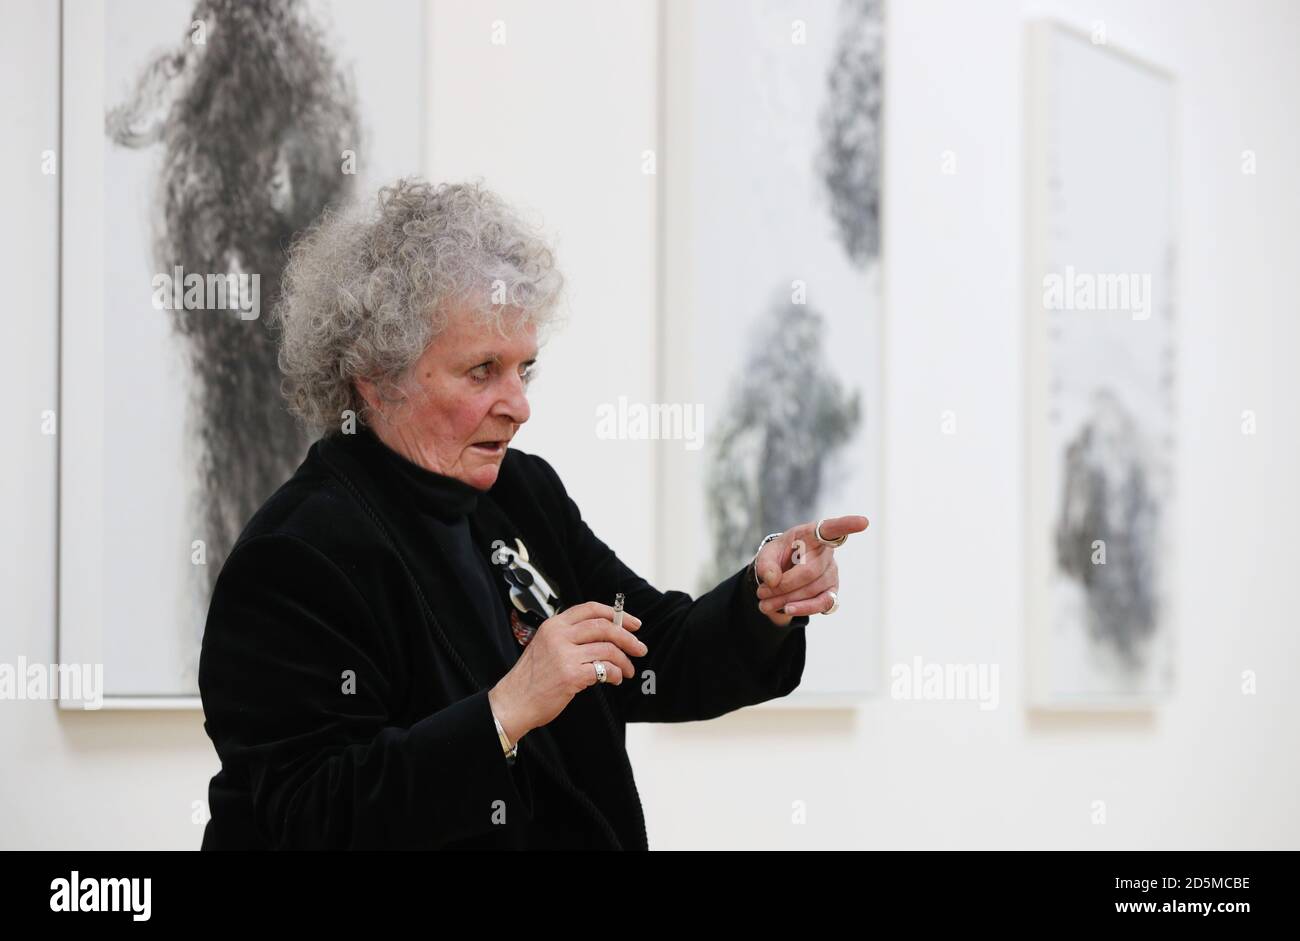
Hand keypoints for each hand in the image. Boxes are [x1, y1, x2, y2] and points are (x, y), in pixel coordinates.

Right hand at [488, 600, 646, 743]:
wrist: (514, 702)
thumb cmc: (532, 678)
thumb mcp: (545, 646)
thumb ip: (570, 637)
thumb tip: (607, 635)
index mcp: (554, 625)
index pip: (590, 609)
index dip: (616, 614)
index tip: (633, 623)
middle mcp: (559, 636)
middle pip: (604, 627)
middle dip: (628, 637)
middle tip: (640, 648)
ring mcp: (564, 655)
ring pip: (608, 649)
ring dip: (624, 661)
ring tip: (627, 670)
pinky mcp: (570, 675)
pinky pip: (604, 669)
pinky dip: (616, 674)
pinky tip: (616, 679)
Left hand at [753, 515, 868, 626]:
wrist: (783, 573)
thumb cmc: (779, 557)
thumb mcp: (767, 554)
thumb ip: (766, 563)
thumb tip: (773, 580)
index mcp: (812, 534)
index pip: (831, 528)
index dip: (847, 525)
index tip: (863, 522)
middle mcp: (827, 552)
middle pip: (810, 570)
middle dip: (783, 585)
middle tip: (761, 592)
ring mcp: (832, 573)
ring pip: (813, 589)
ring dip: (787, 599)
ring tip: (763, 604)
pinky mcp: (832, 591)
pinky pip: (823, 603)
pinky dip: (804, 608)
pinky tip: (787, 609)